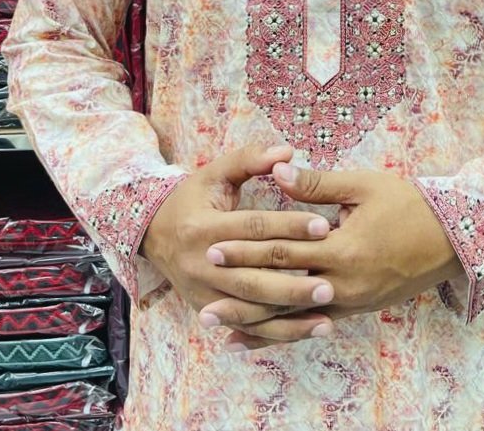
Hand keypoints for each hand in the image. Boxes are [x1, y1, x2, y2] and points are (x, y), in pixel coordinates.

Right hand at [141, 144, 336, 343]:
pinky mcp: (208, 310)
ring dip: (289, 316)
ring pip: (250, 308)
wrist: (154, 232)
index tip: (323, 227)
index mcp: (203, 227)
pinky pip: (246, 324)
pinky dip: (277, 331)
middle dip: (292, 285)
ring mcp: (203, 292)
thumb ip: (250, 159)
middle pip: (252, 278)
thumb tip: (287, 151)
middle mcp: (201, 264)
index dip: (288, 226)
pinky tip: (308, 328)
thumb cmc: (194, 198)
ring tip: (327, 316)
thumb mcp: (216, 173)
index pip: (253, 228)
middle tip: (329, 286)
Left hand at [199, 162, 463, 349]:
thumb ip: (318, 184)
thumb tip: (279, 171)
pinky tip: (259, 338)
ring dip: (256, 323)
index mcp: (343, 249)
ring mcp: (351, 302)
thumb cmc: (408, 204)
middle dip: (240, 293)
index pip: (283, 251)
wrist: (452, 237)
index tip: (214, 248)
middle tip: (203, 295)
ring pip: (294, 316)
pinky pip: (313, 323)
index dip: (246, 250)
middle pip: (282, 290)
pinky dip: (284, 331)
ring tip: (219, 329)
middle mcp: (344, 283)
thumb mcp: (364, 186)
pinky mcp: (358, 309)